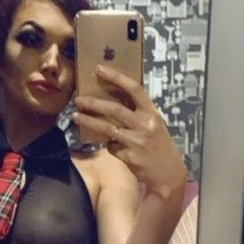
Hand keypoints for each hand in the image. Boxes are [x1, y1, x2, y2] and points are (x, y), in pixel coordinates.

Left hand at [73, 65, 186, 196]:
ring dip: (89, 122)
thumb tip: (112, 101)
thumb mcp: (154, 125)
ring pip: (107, 128)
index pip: (135, 89)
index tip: (100, 69)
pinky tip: (115, 147)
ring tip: (76, 116)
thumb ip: (138, 114)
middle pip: (115, 109)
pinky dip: (109, 145)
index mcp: (152, 114)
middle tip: (79, 99)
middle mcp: (145, 125)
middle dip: (94, 103)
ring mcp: (136, 142)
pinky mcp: (129, 157)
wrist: (168, 174)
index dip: (117, 77)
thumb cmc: (159, 146)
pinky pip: (111, 147)